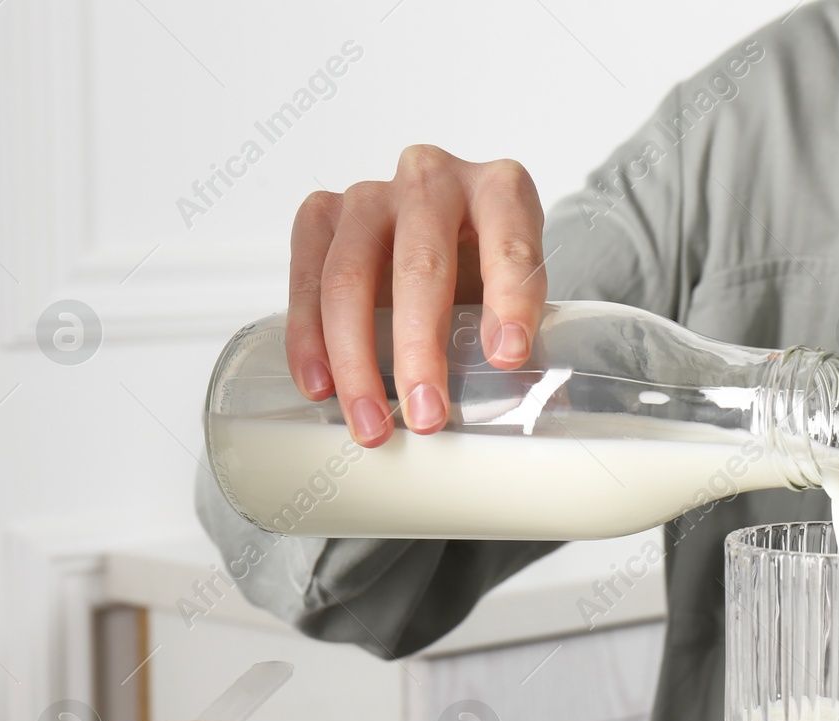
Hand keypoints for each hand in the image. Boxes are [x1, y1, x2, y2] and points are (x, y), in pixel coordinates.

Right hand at [288, 146, 548, 445]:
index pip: (509, 242)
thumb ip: (521, 338)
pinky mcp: (323, 216)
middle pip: (419, 264)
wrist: (441, 237)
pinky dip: (308, 338)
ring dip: (355, 360)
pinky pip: (305, 276)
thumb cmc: (483, 269)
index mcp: (501, 190)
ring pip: (349, 276)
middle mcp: (432, 180)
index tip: (506, 358)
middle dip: (420, 350)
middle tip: (427, 416)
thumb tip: (533, 409)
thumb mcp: (515, 291)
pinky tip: (320, 386)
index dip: (510, 300)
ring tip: (371, 423)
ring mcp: (371, 195)